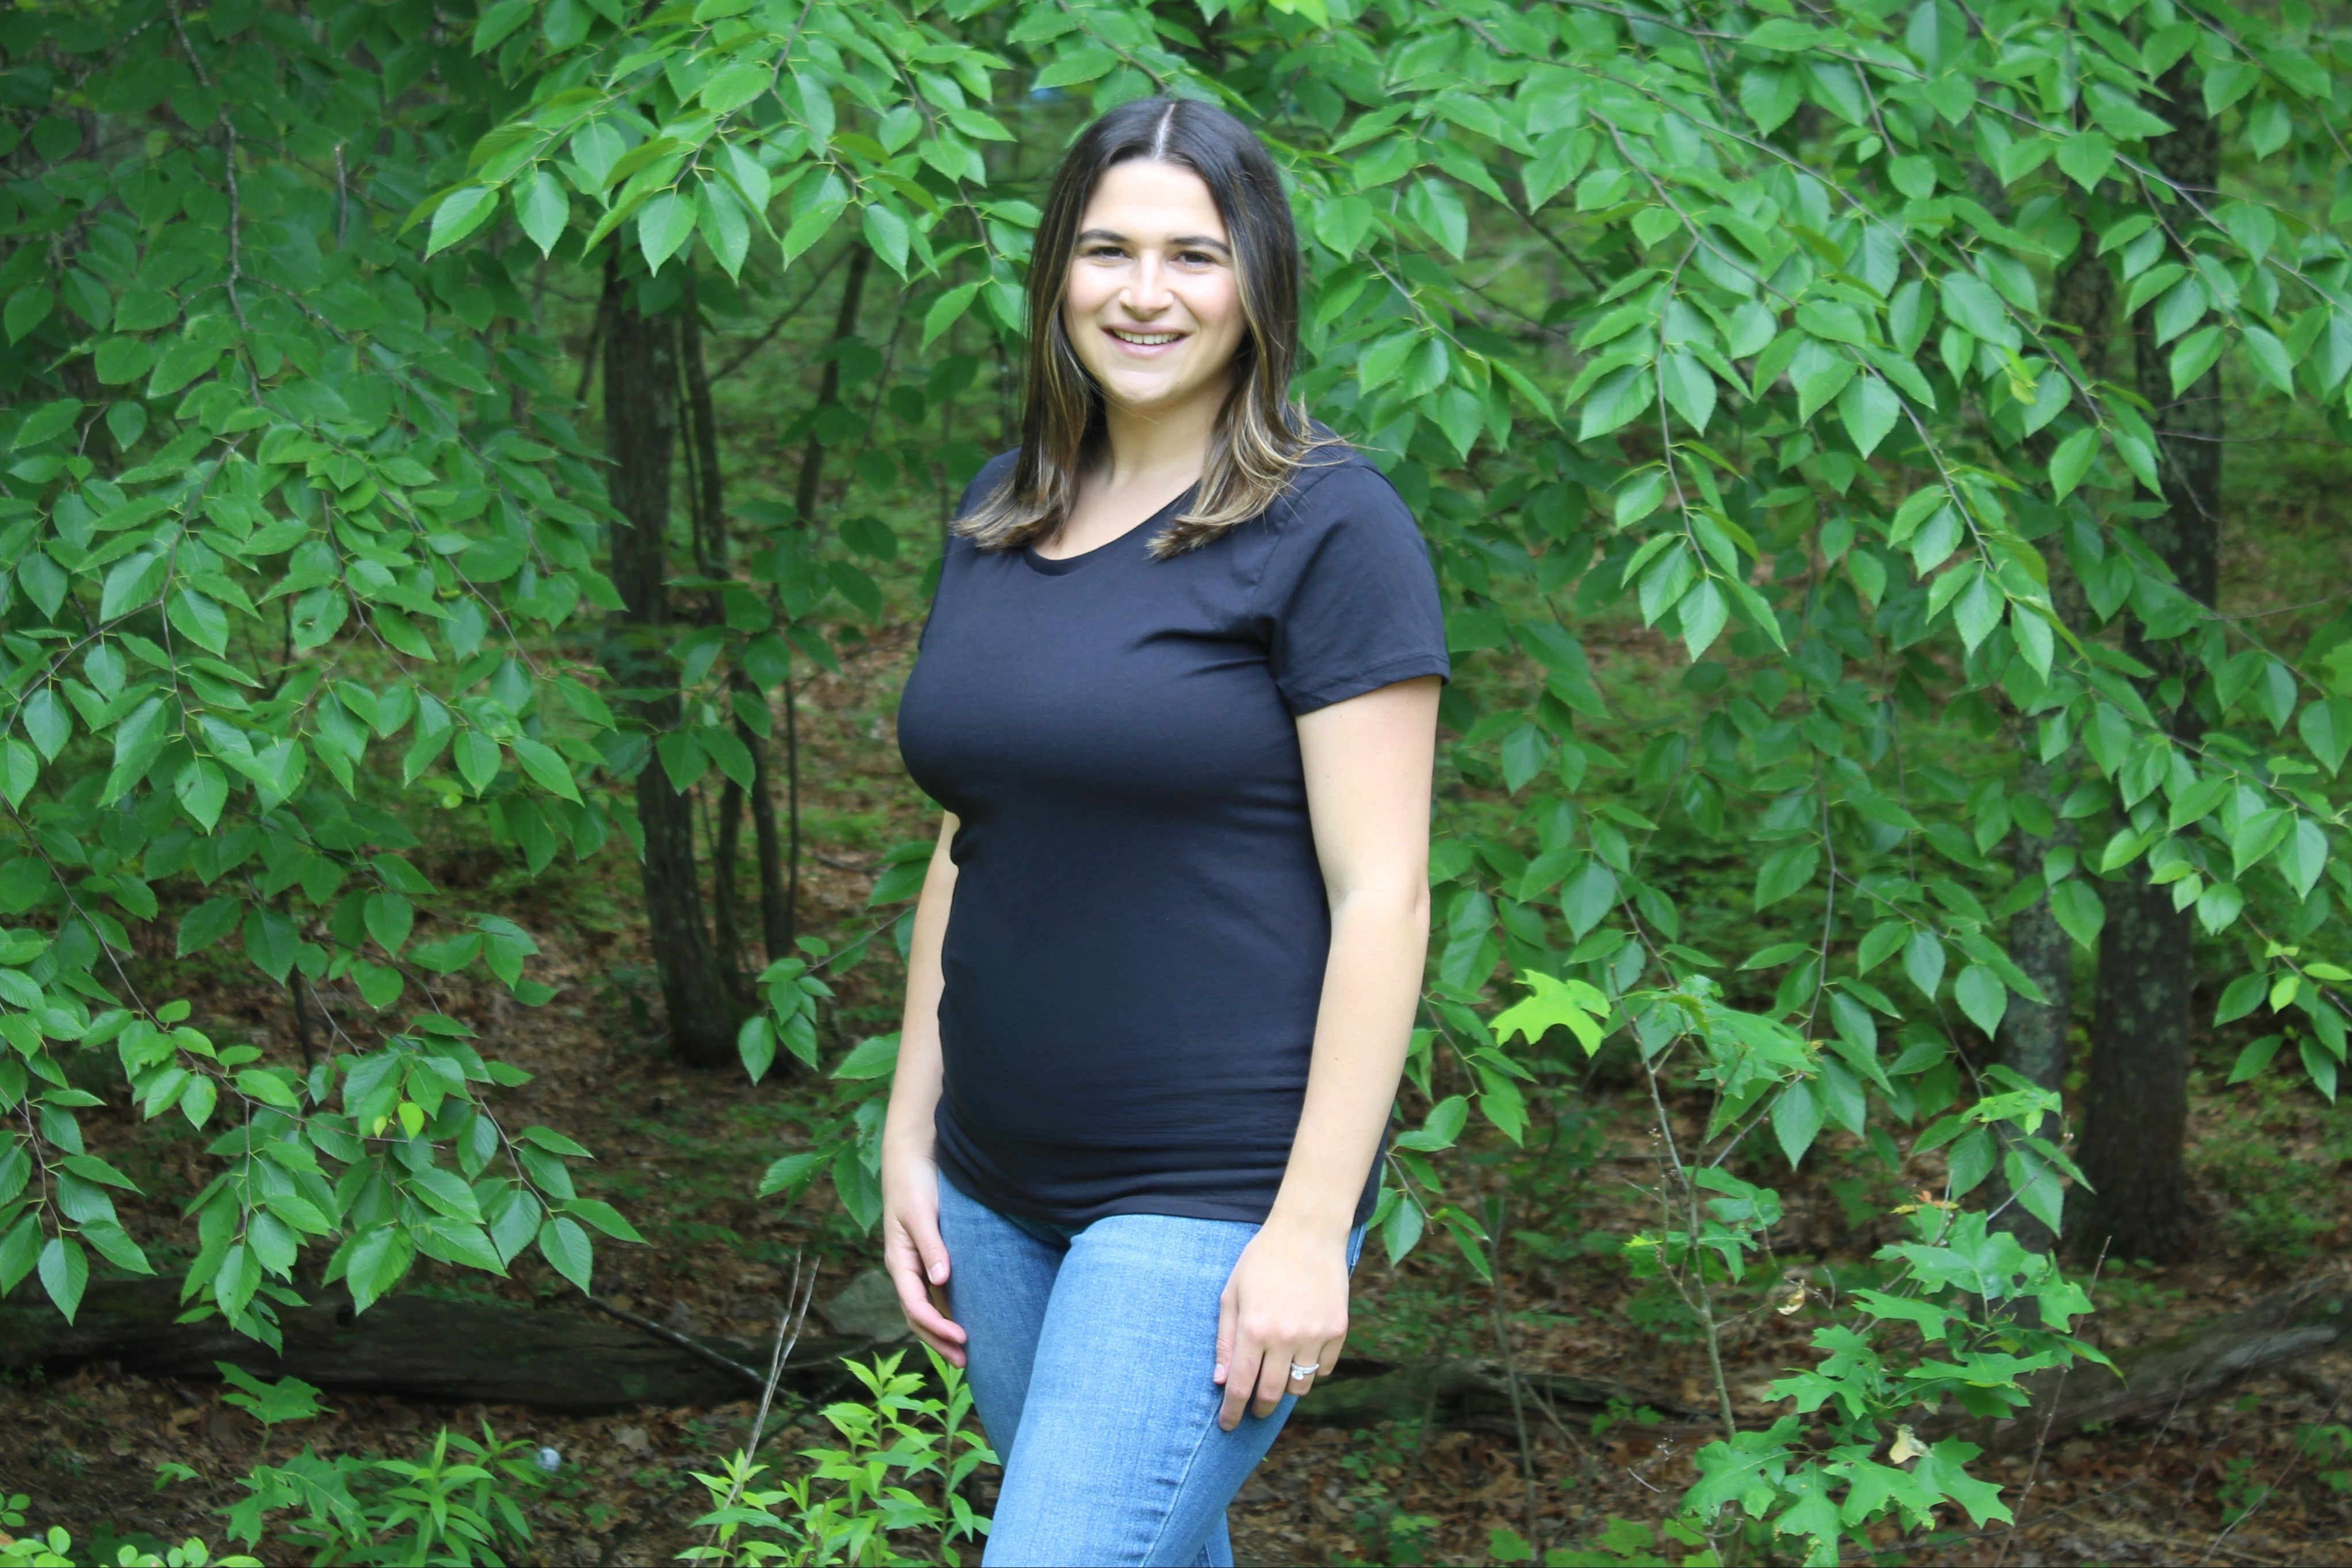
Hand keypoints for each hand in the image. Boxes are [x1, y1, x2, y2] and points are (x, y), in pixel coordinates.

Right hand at [880, 1139, 966, 1365]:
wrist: (912, 1156)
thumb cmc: (915, 1182)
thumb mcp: (921, 1212)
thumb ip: (931, 1245)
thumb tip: (940, 1280)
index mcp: (899, 1261)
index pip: (915, 1306)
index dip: (937, 1327)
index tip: (962, 1339)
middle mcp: (906, 1268)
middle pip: (918, 1316)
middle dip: (939, 1341)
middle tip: (966, 1362)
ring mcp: (916, 1264)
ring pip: (926, 1308)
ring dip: (942, 1332)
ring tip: (966, 1352)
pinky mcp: (929, 1256)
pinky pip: (935, 1293)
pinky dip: (947, 1312)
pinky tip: (965, 1320)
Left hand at [1213, 1218, 1349, 1430]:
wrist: (1308, 1232)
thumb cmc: (1262, 1260)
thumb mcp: (1232, 1294)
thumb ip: (1225, 1340)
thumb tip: (1221, 1382)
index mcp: (1255, 1328)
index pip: (1241, 1386)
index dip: (1233, 1412)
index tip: (1228, 1425)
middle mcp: (1286, 1337)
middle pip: (1271, 1394)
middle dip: (1258, 1409)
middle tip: (1252, 1410)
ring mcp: (1315, 1335)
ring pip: (1299, 1386)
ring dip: (1284, 1389)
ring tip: (1276, 1376)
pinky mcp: (1337, 1330)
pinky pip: (1323, 1369)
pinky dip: (1310, 1370)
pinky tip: (1300, 1355)